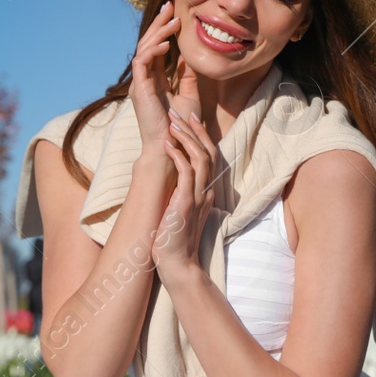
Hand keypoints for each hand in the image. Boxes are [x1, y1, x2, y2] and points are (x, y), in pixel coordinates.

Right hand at [130, 1, 184, 156]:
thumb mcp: (189, 96)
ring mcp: (139, 84)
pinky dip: (153, 50)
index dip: (163, 30)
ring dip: (158, 32)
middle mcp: (143, 79)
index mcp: (153, 80)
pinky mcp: (138, 89)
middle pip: (148, 44)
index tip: (175, 14)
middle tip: (170, 6)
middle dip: (159, 23)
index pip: (156, 49)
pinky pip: (142, 62)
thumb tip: (189, 57)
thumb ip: (188, 77)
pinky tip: (166, 43)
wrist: (171, 147)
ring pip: (144, 49)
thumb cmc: (180, 127)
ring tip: (172, 20)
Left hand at [152, 108, 218, 279]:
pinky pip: (186, 173)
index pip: (208, 157)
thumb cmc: (174, 241)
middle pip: (208, 152)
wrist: (177, 264)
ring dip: (186, 138)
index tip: (189, 120)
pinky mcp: (186, 203)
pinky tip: (166, 144)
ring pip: (199, 158)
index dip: (200, 136)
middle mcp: (206, 192)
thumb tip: (174, 183)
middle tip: (179, 112)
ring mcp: (198, 197)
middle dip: (194, 130)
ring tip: (172, 122)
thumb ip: (182, 196)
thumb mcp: (180, 212)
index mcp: (205, 193)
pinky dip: (177, 156)